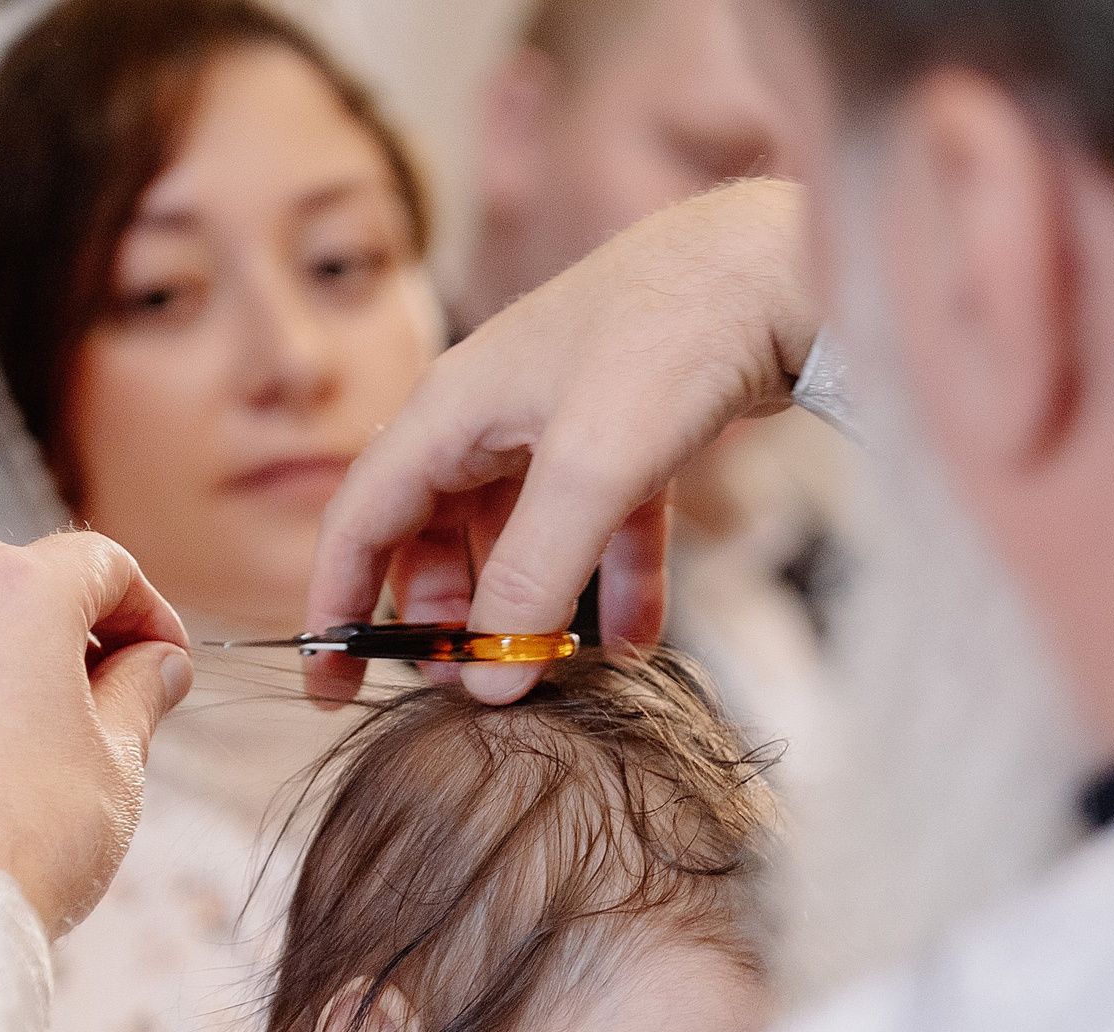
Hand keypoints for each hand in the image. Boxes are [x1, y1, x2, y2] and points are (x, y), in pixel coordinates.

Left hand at [0, 533, 193, 933]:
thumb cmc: (29, 839)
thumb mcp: (117, 763)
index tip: (166, 662)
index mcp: (14, 593)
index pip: (100, 564)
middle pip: (14, 574)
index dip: (148, 610)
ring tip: (35, 728)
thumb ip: (141, 693)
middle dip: (68, 621)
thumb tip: (158, 665)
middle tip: (107, 688)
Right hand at [311, 178, 817, 702]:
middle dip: (443, 621)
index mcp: (449, 411)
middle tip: (471, 690)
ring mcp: (558, 424)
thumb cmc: (674, 331)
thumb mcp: (592, 468)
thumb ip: (533, 578)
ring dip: (527, 611)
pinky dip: (608, 586)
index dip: (337, 606)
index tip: (333, 686)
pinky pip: (598, 529)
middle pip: (433, 537)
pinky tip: (634, 641)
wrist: (781, 259)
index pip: (360, 521)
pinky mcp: (627, 434)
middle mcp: (490, 415)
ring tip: (549, 675)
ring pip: (515, 539)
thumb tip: (489, 682)